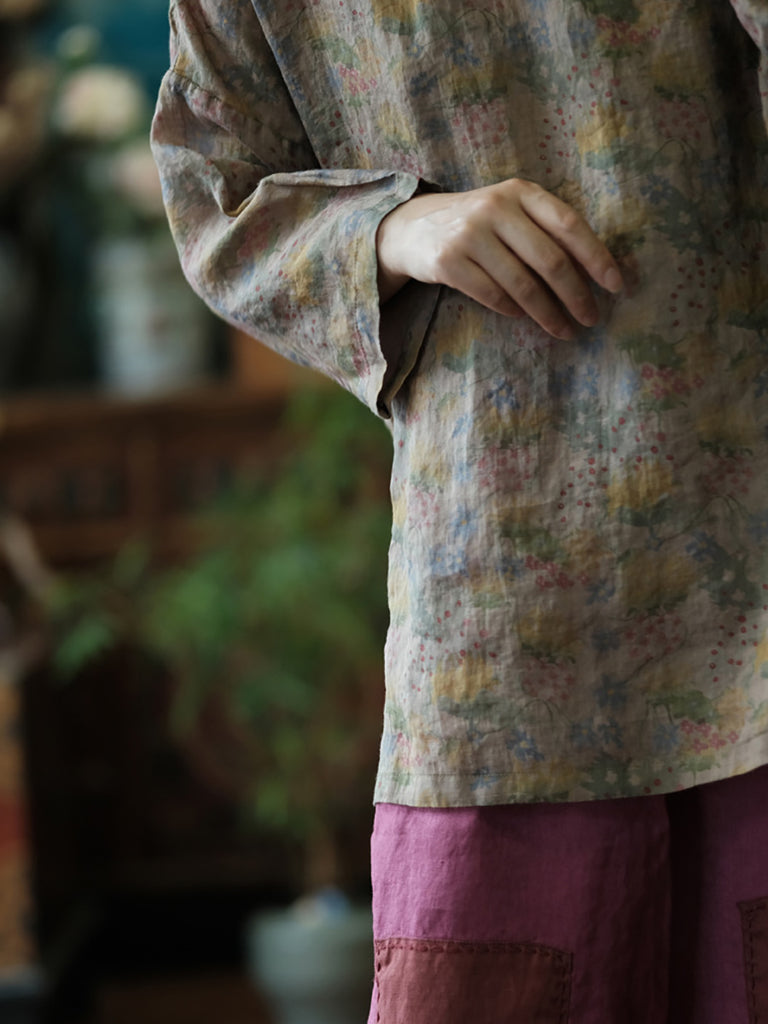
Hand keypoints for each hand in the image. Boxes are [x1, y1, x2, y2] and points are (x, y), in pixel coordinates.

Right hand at [376, 178, 622, 340]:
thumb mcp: (510, 212)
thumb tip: (595, 274)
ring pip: (522, 284)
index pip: (569, 225)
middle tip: (591, 320)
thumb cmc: (477, 225)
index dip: (596, 257)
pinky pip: (492, 295)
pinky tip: (522, 317)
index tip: (616, 286)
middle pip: (550, 261)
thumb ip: (545, 231)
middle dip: (576, 295)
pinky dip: (512, 310)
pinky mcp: (447, 261)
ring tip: (564, 331)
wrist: (412, 228)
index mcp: (520, 191)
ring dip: (548, 314)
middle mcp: (495, 208)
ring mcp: (469, 234)